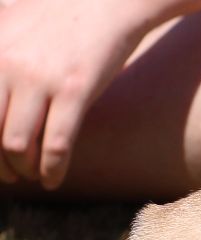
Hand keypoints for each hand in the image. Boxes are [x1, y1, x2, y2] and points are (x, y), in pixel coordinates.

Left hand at [0, 0, 147, 188]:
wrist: (108, 0)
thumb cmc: (60, 14)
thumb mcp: (8, 22)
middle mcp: (6, 64)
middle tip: (8, 174)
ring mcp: (40, 79)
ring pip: (15, 144)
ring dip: (22, 169)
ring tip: (32, 174)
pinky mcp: (75, 90)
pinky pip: (55, 144)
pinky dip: (52, 170)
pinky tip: (54, 179)